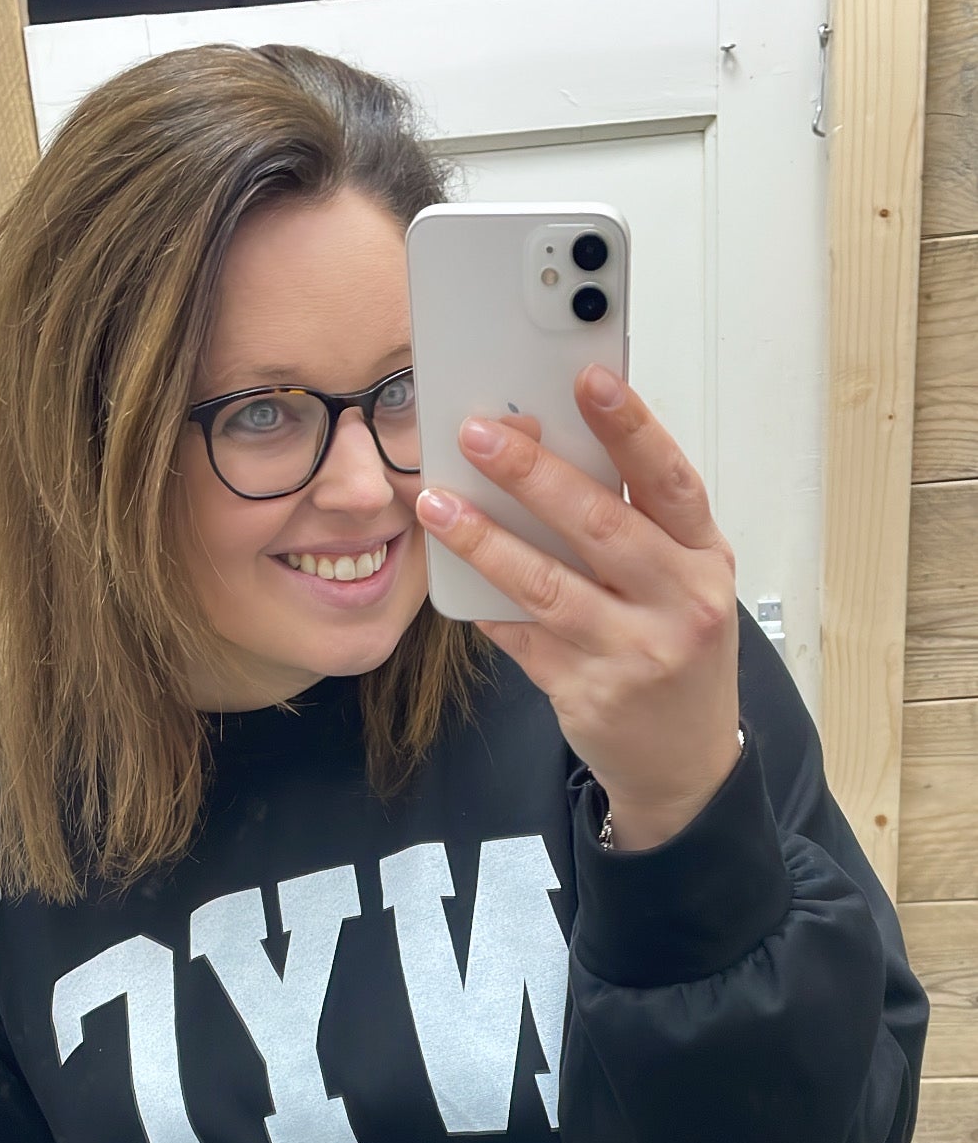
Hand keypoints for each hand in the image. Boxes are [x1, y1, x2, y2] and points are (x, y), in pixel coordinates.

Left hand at [415, 368, 740, 850]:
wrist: (686, 765)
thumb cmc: (677, 651)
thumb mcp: (682, 582)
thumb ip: (636, 525)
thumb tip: (546, 454)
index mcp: (705, 559)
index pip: (670, 480)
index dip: (631, 426)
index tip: (588, 378)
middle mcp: (679, 604)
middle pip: (599, 525)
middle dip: (532, 473)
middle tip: (480, 432)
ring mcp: (635, 654)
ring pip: (547, 585)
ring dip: (485, 539)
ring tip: (438, 503)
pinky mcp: (588, 694)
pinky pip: (522, 638)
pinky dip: (484, 604)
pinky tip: (451, 576)